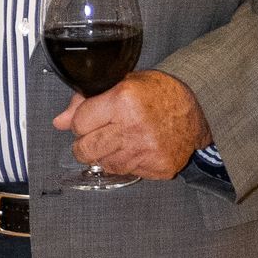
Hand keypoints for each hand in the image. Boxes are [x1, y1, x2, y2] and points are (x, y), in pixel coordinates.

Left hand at [51, 69, 206, 181]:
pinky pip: (127, 172)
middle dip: (85, 143)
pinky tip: (138, 148)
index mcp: (123, 100)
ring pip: (104, 164)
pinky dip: (128, 162)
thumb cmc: (157, 93)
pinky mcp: (158, 167)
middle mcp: (134, 127)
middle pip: (85, 150)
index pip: (78, 124)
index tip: (89, 119)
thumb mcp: (121, 85)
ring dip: (107, 154)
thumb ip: (86, 103)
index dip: (80, 122)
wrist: (198, 107)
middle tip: (98, 135)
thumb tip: (59, 122)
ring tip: (121, 139)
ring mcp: (147, 151)